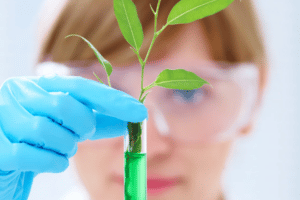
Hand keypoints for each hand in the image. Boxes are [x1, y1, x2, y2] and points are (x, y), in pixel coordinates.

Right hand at [0, 72, 147, 198]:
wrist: (5, 157)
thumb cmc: (41, 137)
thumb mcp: (69, 124)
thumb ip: (98, 121)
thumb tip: (131, 121)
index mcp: (41, 84)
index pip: (82, 87)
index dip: (113, 100)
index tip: (140, 112)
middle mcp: (20, 92)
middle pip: (65, 105)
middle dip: (81, 127)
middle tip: (79, 136)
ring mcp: (3, 116)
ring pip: (46, 130)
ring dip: (64, 147)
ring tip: (61, 149)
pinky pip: (30, 155)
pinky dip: (51, 163)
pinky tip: (51, 162)